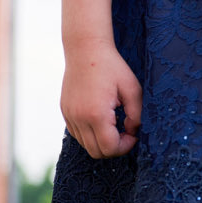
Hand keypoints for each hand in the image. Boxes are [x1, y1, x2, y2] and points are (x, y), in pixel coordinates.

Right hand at [59, 37, 141, 159]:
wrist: (85, 49)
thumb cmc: (112, 67)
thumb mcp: (132, 90)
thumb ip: (136, 115)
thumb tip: (133, 132)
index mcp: (96, 114)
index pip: (109, 148)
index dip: (125, 147)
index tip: (133, 134)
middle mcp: (79, 118)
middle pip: (97, 152)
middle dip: (114, 148)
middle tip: (126, 133)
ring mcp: (69, 115)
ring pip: (86, 145)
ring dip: (102, 142)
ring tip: (114, 125)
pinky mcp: (65, 111)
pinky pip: (78, 135)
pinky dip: (91, 135)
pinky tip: (102, 121)